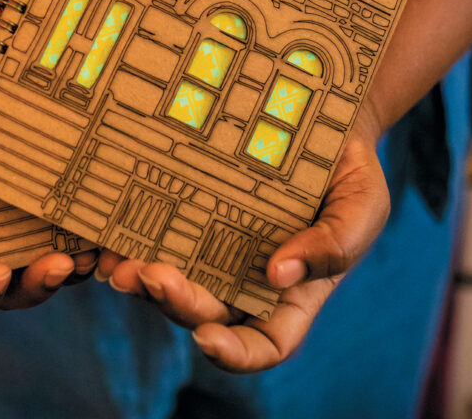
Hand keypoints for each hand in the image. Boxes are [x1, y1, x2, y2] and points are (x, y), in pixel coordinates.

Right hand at [0, 141, 97, 313]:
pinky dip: (92, 225)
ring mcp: (17, 213)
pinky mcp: (49, 182)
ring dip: (75, 264)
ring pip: (51, 257)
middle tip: (60, 267)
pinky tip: (110, 218)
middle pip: (14, 284)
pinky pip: (74, 215)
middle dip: (37, 283)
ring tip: (94, 253)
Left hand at [96, 106, 388, 372]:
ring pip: (171, 281)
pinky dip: (129, 238)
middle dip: (175, 303)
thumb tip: (278, 276)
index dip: (234, 354)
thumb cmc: (350, 175)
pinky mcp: (188, 211)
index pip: (263, 345)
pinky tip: (110, 231)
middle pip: (205, 314)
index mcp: (292, 296)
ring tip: (118, 263)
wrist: (324, 118)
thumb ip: (334, 246)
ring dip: (141, 281)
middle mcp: (244, 281)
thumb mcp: (362, 207)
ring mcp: (212, 247)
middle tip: (150, 275)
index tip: (206, 340)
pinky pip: (155, 233)